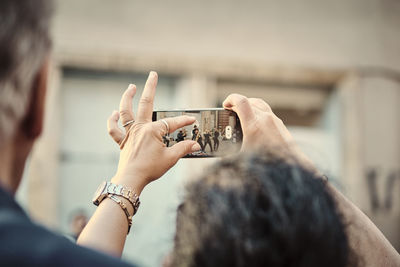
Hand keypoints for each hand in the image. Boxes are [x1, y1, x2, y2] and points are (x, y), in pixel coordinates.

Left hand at [107, 72, 200, 193]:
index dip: (184, 121)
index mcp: (153, 131)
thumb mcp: (171, 158)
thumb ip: (183, 149)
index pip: (172, 122)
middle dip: (150, 87)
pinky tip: (115, 113)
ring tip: (131, 87)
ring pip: (126, 111)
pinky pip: (114, 129)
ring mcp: (130, 133)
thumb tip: (196, 145)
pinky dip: (112, 120)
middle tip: (152, 74)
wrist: (131, 180)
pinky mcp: (123, 141)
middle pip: (146, 103)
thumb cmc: (150, 169)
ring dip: (127, 97)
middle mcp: (140, 128)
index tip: (193, 120)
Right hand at [223, 94, 316, 171]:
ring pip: (259, 105)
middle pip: (249, 101)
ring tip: (242, 114)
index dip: (230, 99)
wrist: (291, 167)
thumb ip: (230, 157)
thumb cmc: (269, 164)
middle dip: (238, 103)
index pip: (240, 101)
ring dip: (249, 106)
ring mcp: (275, 121)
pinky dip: (258, 113)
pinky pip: (267, 112)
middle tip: (231, 110)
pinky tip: (255, 124)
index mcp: (254, 126)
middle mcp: (265, 119)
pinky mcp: (280, 125)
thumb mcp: (244, 159)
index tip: (225, 105)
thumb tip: (218, 161)